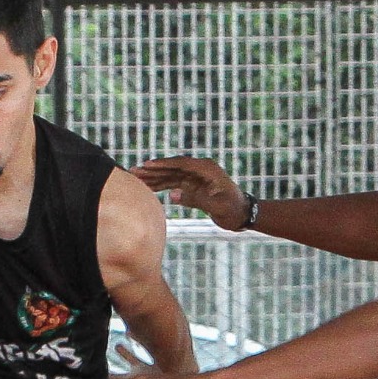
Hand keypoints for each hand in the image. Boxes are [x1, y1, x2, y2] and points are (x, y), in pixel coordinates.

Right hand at [131, 157, 251, 230]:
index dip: (163, 164)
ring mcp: (195, 178)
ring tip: (135, 178)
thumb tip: (171, 195)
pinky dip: (161, 186)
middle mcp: (199, 170)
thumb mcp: (216, 206)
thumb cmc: (233, 209)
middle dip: (153, 170)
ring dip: (154, 177)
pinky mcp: (192, 187)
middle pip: (172, 168)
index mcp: (207, 169)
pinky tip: (148, 187)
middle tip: (134, 171)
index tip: (147, 165)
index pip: (181, 164)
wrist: (243, 214)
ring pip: (170, 176)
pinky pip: (174, 184)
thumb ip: (194, 200)